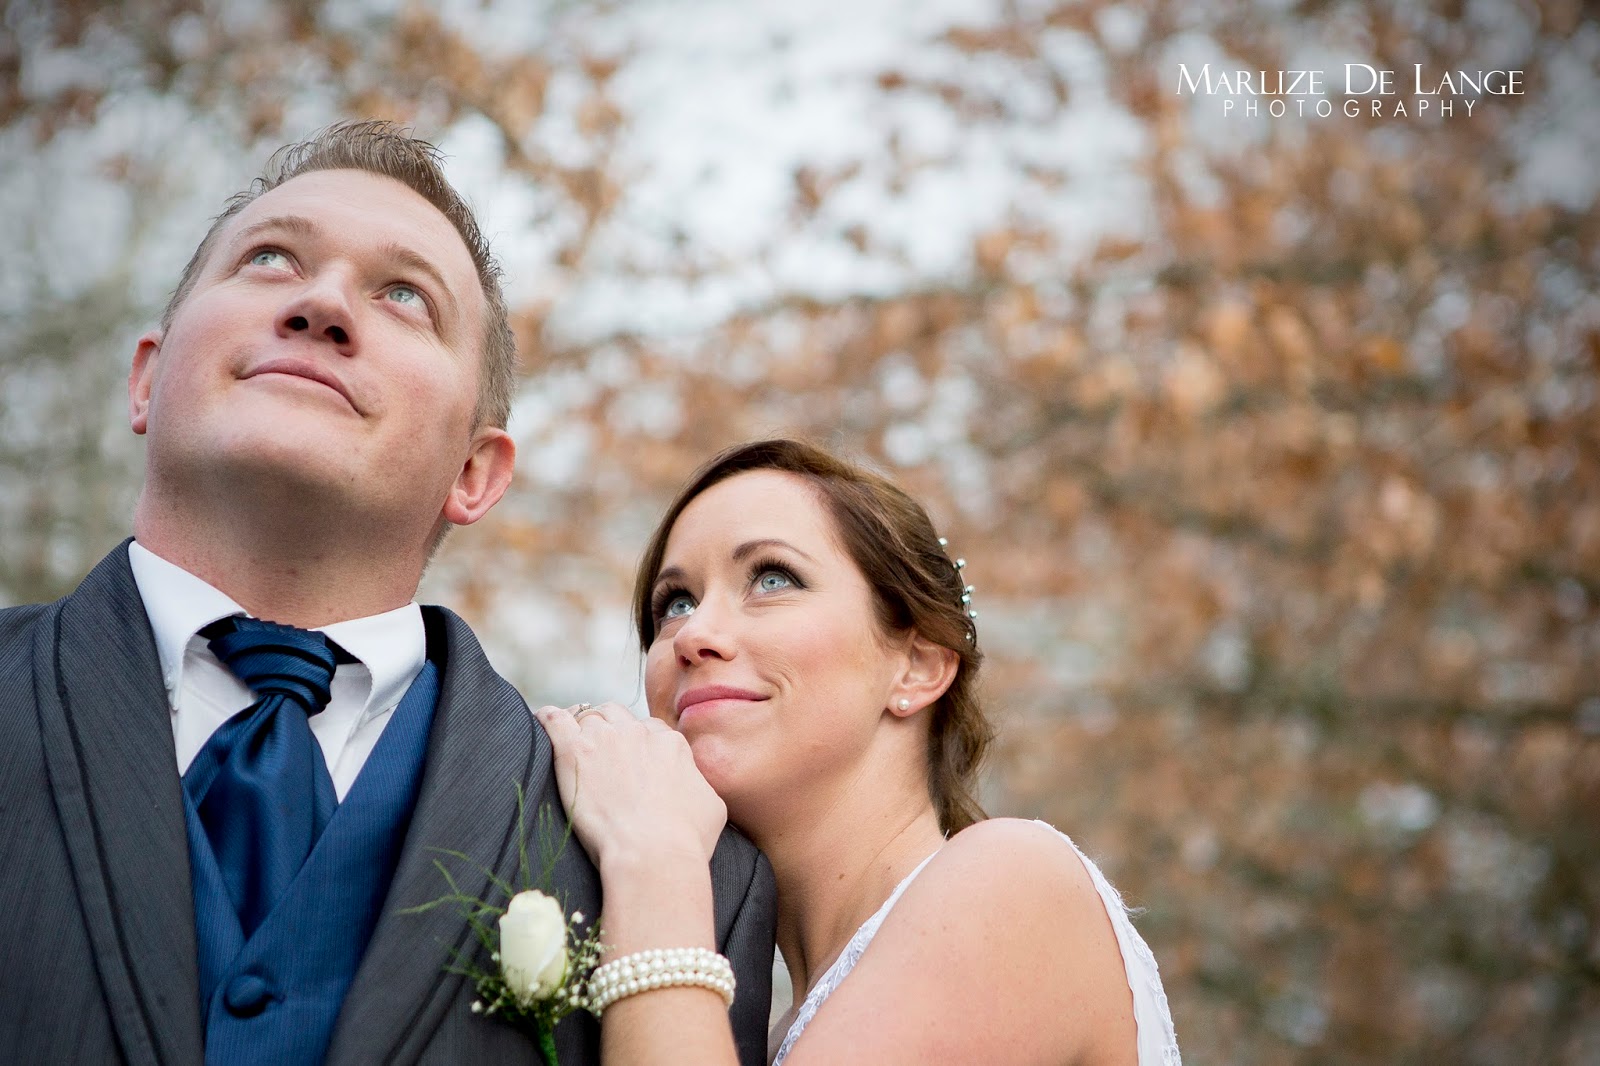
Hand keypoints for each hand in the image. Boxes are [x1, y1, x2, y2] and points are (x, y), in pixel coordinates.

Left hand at [535, 702, 727, 874]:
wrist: (653, 853)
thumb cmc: (687, 840)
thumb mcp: (713, 807)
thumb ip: (700, 785)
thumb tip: (695, 785)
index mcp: (670, 744)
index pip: (651, 731)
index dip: (640, 745)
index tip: (632, 761)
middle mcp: (638, 733)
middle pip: (619, 716)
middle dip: (611, 729)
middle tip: (601, 752)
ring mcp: (605, 739)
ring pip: (590, 716)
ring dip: (583, 726)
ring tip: (573, 739)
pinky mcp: (573, 750)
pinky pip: (555, 720)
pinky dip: (548, 718)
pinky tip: (541, 720)